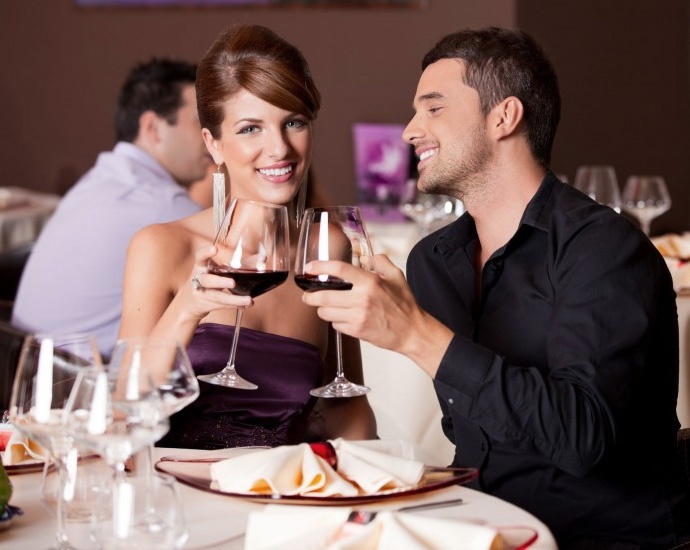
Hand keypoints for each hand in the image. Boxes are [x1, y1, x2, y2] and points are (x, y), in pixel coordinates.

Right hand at [182, 245, 252, 320]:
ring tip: (249, 300)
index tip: (215, 249)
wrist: (189, 302)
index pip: (200, 257)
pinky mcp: (206, 305)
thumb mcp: (219, 270)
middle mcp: (199, 279)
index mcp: (202, 266)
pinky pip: (221, 306)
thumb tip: (263, 257)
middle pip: (207, 280)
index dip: (205, 253)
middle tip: (233, 283)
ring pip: (217, 297)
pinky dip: (235, 306)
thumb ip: (241, 264)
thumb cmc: (210, 280)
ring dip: (233, 299)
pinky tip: (245, 306)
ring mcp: (201, 294)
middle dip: (220, 281)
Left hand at [300, 255, 417, 351]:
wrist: (412, 332)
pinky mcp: (357, 331)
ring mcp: (358, 317)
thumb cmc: (405, 305)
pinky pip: (336, 325)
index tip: (310, 267)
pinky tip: (345, 318)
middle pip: (324, 296)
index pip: (339, 270)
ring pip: (326, 312)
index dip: (320, 267)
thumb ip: (380, 262)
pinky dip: (336, 321)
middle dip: (310, 296)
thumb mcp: (396, 276)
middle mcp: (362, 299)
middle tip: (307, 295)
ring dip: (323, 309)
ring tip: (329, 307)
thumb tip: (364, 259)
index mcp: (370, 282)